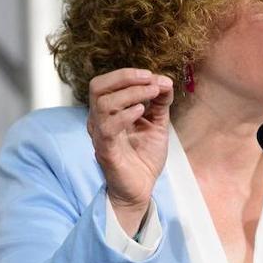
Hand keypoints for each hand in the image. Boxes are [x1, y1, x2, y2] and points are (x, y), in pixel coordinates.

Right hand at [86, 68, 173, 233]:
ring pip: (103, 103)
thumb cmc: (144, 157)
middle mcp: (99, 120)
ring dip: (131, 93)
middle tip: (150, 79)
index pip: (107, 82)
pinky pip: (108, 128)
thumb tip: (165, 81)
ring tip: (152, 94)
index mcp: (109, 111)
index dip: (129, 74)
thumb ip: (160, 103)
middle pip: (97, 86)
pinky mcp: (105, 150)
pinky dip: (125, 115)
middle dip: (125, 77)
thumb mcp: (157, 123)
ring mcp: (100, 135)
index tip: (154, 76)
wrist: (141, 188)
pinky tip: (142, 112)